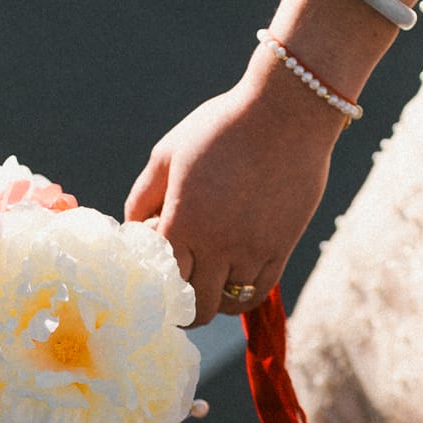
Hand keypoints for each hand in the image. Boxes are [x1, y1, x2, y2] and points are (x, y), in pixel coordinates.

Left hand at [124, 62, 339, 325]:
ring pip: (226, 305)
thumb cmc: (221, 127)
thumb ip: (144, 194)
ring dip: (211, 299)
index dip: (153, 279)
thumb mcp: (169, 153)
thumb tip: (135, 227)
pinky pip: (256, 293)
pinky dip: (240, 296)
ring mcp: (251, 253)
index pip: (160, 280)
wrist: (287, 115)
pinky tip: (232, 282)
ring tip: (205, 283)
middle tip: (176, 294)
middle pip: (195, 306)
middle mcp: (217, 247)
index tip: (152, 269)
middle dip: (180, 306)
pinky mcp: (280, 250)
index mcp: (183, 223)